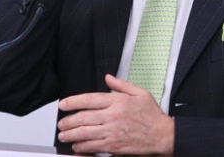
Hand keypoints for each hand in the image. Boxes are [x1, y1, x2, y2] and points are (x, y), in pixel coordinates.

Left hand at [57, 75, 173, 154]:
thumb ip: (122, 84)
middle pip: (83, 117)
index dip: (73, 101)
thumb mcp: (140, 93)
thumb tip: (108, 77)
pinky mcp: (114, 146)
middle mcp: (113, 116)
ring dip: (71, 135)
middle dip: (68, 121)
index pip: (89, 99)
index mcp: (118, 101)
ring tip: (63, 135)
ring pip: (85, 133)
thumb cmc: (152, 116)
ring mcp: (112, 132)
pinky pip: (93, 147)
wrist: (162, 135)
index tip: (63, 104)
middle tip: (61, 123)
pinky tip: (77, 146)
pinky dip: (82, 147)